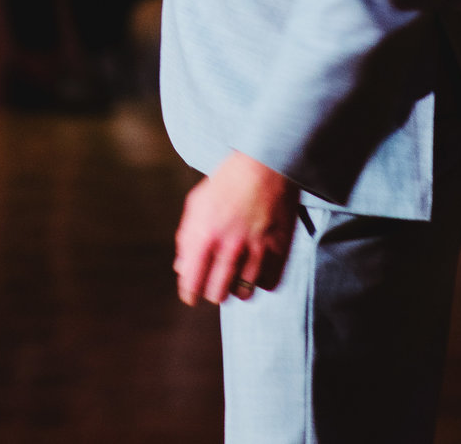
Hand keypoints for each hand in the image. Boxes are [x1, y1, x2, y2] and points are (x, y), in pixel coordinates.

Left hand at [175, 151, 304, 305]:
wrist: (265, 163)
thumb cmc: (227, 183)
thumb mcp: (197, 204)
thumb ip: (186, 238)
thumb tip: (181, 269)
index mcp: (204, 233)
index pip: (192, 282)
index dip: (189, 293)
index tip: (191, 296)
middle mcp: (229, 245)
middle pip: (217, 294)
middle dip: (212, 292)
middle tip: (214, 283)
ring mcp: (256, 249)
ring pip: (243, 293)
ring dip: (237, 288)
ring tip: (236, 275)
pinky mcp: (279, 249)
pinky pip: (267, 284)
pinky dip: (260, 281)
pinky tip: (256, 269)